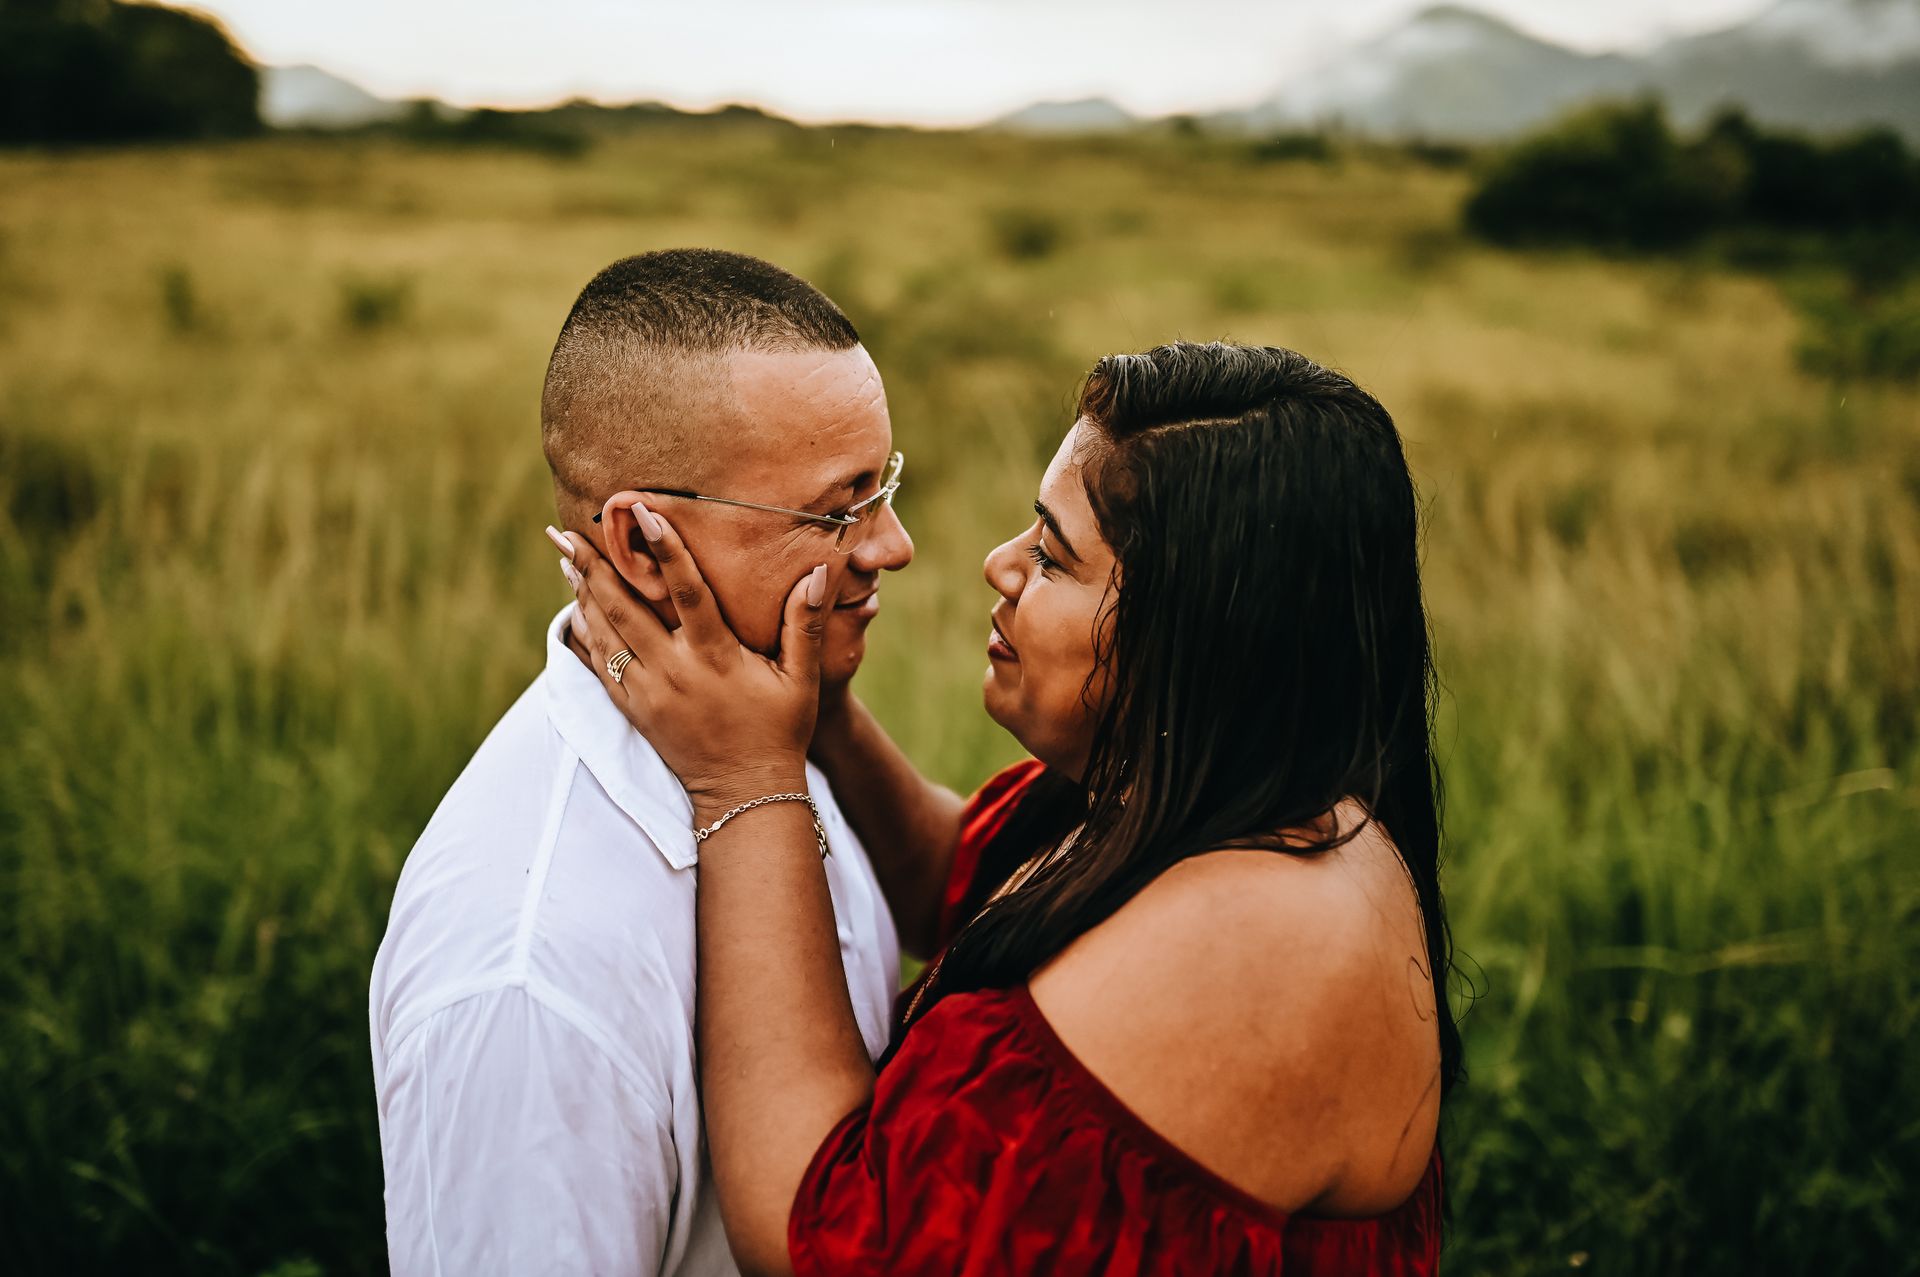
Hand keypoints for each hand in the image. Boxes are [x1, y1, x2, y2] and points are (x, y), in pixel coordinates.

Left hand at [555, 513, 828, 820]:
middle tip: (568, 529)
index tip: (644, 513)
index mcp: (716, 659)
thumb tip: (818, 572)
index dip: (666, 550)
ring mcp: (649, 693)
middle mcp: (675, 673)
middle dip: (596, 566)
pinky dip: (584, 632)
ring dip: (583, 592)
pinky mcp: (634, 711)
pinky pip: (599, 666)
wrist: (744, 794)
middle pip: (626, 609)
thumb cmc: (780, 730)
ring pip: (604, 634)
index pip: (687, 593)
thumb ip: (805, 624)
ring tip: (564, 554)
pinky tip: (574, 606)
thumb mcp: (802, 679)